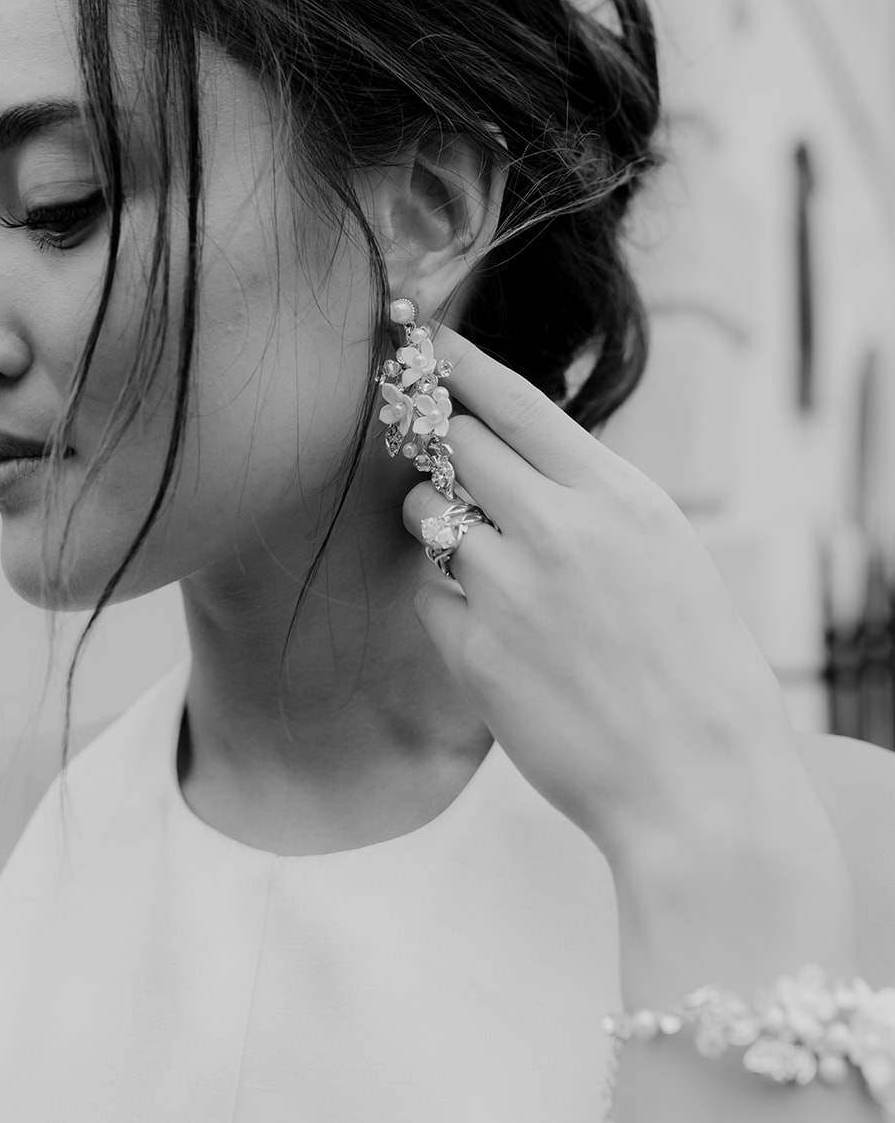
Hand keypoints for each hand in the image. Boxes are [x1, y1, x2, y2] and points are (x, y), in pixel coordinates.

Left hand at [403, 326, 821, 872]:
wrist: (700, 785)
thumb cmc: (694, 666)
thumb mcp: (664, 550)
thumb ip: (592, 498)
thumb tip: (519, 460)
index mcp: (616, 494)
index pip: (513, 399)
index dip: (457, 362)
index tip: (421, 338)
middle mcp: (558, 527)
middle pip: (455, 442)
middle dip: (441, 445)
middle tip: (444, 460)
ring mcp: (509, 590)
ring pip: (428, 515)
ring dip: (439, 525)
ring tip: (483, 562)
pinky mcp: (474, 652)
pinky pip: (428, 595)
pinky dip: (446, 602)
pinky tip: (494, 632)